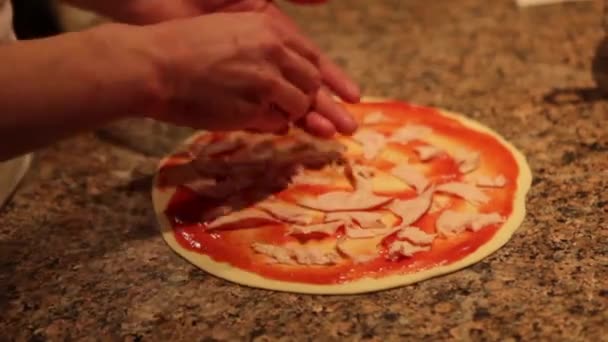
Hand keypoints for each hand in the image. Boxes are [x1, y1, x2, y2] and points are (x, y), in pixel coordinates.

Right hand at [141, 12, 325, 133]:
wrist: (155, 65)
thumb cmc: (186, 46)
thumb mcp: (232, 30)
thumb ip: (265, 47)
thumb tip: (287, 72)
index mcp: (271, 29)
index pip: (314, 57)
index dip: (329, 79)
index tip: (347, 96)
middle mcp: (274, 53)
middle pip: (313, 82)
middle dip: (309, 99)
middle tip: (297, 108)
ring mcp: (265, 82)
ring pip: (300, 105)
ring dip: (289, 113)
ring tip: (265, 110)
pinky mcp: (252, 109)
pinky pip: (277, 122)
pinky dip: (270, 124)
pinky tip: (251, 117)